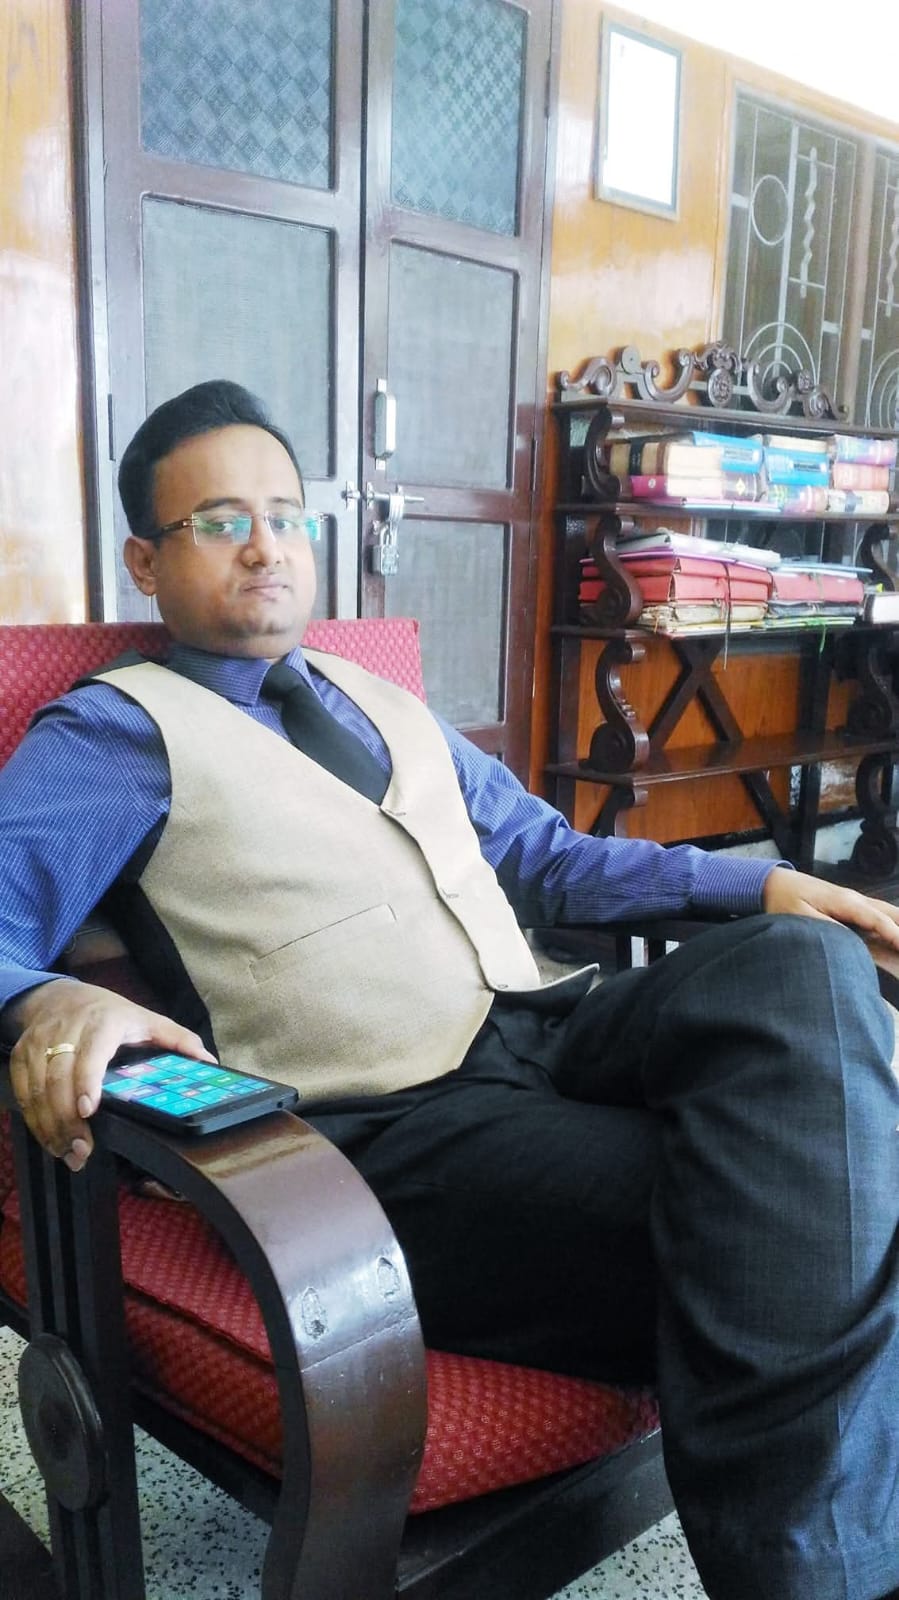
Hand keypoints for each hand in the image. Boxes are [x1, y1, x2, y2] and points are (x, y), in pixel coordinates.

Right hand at [7, 977, 215, 1169]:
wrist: (58, 995)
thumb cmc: (108, 1013)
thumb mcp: (146, 1019)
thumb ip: (178, 1039)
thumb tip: (208, 1061)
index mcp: (102, 1022)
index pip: (90, 1052)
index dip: (85, 1081)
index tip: (87, 1110)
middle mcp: (66, 1031)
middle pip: (58, 1077)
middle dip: (67, 1118)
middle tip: (81, 1150)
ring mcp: (39, 1043)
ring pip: (37, 1088)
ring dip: (50, 1126)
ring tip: (69, 1153)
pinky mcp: (21, 1056)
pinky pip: (22, 1092)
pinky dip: (33, 1120)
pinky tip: (51, 1140)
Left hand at [762, 866, 898, 951]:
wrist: (773, 882)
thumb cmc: (783, 900)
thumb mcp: (799, 917)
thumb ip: (826, 928)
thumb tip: (851, 942)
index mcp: (844, 902)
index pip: (877, 919)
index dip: (895, 935)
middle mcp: (854, 898)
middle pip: (890, 912)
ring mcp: (854, 899)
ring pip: (886, 911)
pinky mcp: (849, 904)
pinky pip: (877, 912)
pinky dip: (891, 922)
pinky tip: (895, 934)